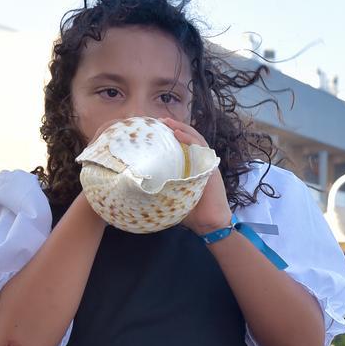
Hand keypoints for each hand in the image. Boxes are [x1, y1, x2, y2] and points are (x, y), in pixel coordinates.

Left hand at [161, 117, 231, 234]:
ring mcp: (206, 164)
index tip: (154, 130)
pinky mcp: (210, 167)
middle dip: (174, 127)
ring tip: (167, 122)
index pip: (181, 146)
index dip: (169, 136)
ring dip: (181, 128)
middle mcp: (200, 163)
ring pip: (195, 139)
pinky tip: (177, 133)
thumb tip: (134, 192)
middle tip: (157, 121)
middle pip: (188, 138)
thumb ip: (159, 191)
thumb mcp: (171, 198)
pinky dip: (189, 138)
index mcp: (191, 168)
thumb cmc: (190, 214)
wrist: (209, 224)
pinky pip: (201, 148)